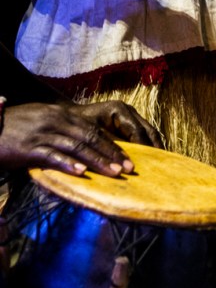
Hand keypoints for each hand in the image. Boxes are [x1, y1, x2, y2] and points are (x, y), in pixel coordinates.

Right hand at [0, 99, 160, 175]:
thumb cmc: (14, 127)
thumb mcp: (42, 120)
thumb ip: (63, 129)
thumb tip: (85, 146)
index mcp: (60, 114)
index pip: (93, 129)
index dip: (112, 144)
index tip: (127, 158)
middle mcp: (55, 121)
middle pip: (90, 137)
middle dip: (112, 154)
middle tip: (129, 168)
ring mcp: (42, 133)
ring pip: (77, 147)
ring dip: (98, 161)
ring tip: (114, 173)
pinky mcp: (28, 147)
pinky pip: (52, 156)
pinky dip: (68, 164)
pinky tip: (82, 173)